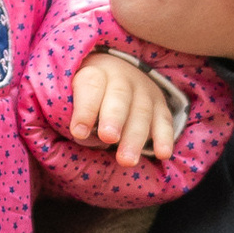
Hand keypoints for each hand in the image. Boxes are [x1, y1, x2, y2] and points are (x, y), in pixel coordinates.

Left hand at [70, 46, 182, 168]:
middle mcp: (123, 78)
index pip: (91, 85)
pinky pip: (164, 122)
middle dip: (114, 118)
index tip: (79, 132)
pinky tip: (163, 155)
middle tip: (108, 138)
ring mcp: (145, 92)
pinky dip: (164, 138)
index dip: (86, 108)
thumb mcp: (75, 89)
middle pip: (120, 96)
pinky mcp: (160, 106)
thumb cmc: (89, 92)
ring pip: (142, 113)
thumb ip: (71, 108)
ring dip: (135, 137)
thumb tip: (69, 134)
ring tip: (127, 161)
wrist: (117, 73)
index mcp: (97, 71)